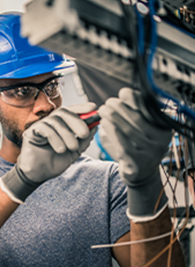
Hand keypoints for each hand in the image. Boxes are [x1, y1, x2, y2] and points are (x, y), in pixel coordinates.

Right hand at [0, 103, 97, 202]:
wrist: (38, 174)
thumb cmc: (54, 162)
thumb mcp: (75, 151)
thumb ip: (84, 139)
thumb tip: (95, 125)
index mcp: (61, 125)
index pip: (71, 111)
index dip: (81, 108)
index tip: (93, 108)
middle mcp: (50, 123)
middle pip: (63, 112)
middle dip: (76, 121)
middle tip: (84, 133)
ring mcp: (40, 126)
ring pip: (55, 121)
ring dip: (67, 134)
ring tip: (72, 147)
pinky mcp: (31, 132)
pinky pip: (44, 129)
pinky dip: (55, 138)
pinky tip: (60, 149)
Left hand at [98, 87, 171, 220]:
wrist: (141, 174)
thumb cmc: (138, 145)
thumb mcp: (143, 128)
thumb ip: (137, 112)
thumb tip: (123, 93)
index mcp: (164, 129)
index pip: (150, 109)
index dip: (135, 98)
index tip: (123, 92)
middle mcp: (160, 141)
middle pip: (137, 119)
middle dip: (119, 107)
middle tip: (108, 102)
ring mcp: (149, 153)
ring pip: (128, 131)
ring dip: (113, 118)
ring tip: (102, 110)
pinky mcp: (135, 164)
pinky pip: (122, 145)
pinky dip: (112, 132)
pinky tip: (104, 124)